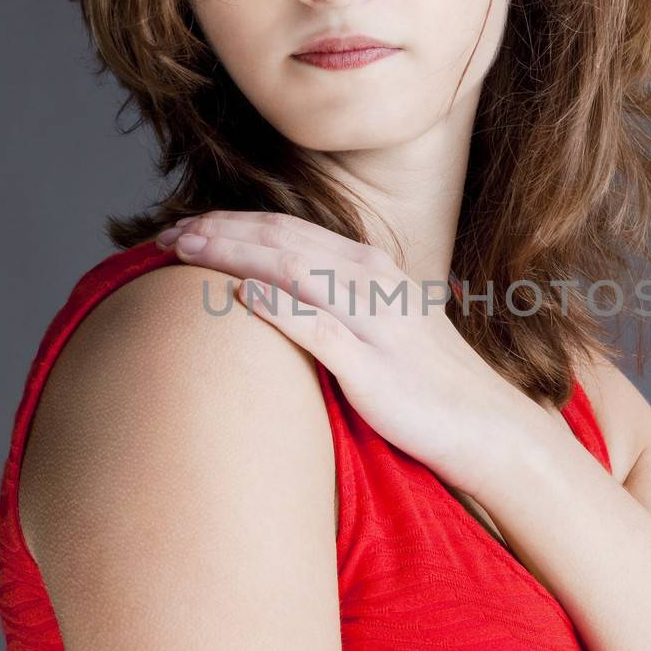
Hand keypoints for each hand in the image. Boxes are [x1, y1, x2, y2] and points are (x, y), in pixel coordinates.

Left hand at [155, 210, 529, 492]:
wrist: (486, 428)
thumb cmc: (424, 382)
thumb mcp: (378, 324)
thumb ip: (330, 302)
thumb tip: (265, 294)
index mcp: (368, 268)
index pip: (286, 229)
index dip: (230, 222)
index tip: (180, 227)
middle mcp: (371, 282)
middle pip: (280, 240)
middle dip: (218, 231)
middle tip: (165, 234)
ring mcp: (374, 320)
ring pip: (293, 269)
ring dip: (234, 254)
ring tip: (185, 251)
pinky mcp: (375, 367)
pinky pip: (320, 329)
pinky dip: (279, 307)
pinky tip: (242, 295)